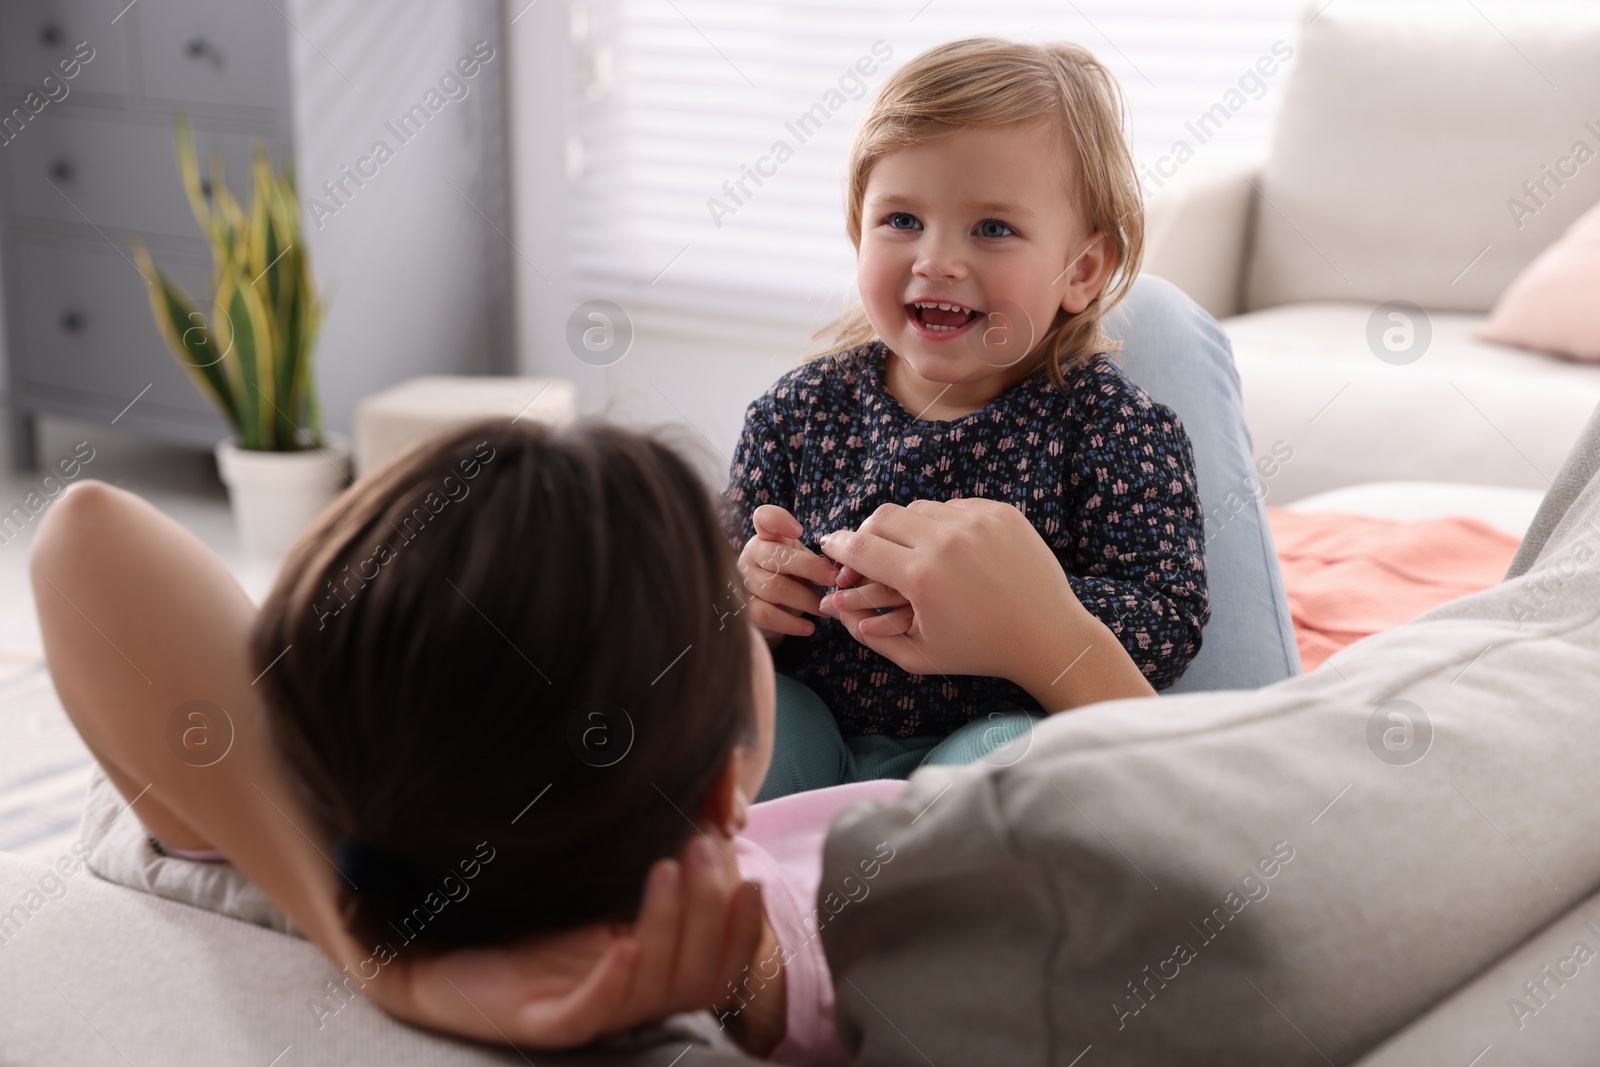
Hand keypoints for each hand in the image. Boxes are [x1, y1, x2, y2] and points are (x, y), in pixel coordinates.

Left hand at [391, 836, 766, 1049]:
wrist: (443, 932)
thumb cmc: (534, 893)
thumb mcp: (611, 855)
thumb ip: (668, 821)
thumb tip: (722, 770)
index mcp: (655, 962)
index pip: (721, 961)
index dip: (742, 926)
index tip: (751, 876)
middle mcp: (631, 991)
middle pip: (699, 976)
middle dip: (711, 913)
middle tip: (700, 849)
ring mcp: (590, 1008)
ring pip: (655, 990)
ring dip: (670, 929)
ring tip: (668, 869)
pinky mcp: (544, 1022)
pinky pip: (590, 1014)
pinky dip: (613, 984)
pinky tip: (622, 946)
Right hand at [737, 505, 841, 641]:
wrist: (771, 612)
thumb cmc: (793, 578)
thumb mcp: (803, 563)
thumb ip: (817, 561)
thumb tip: (841, 569)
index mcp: (766, 538)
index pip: (764, 518)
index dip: (779, 520)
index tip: (799, 531)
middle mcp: (750, 556)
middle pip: (777, 558)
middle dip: (809, 568)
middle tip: (834, 580)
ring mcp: (743, 582)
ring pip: (773, 588)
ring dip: (805, 600)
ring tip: (825, 608)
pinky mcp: (743, 609)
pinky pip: (766, 615)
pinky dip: (791, 623)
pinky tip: (809, 628)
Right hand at [817, 498, 1154, 709]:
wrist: (1048, 635)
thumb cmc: (980, 651)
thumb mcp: (919, 654)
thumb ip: (870, 632)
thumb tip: (834, 607)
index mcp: (921, 577)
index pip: (859, 547)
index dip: (837, 547)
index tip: (829, 546)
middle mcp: (946, 540)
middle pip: (881, 517)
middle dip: (866, 534)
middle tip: (866, 550)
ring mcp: (976, 521)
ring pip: (918, 509)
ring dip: (907, 529)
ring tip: (911, 553)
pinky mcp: (1000, 512)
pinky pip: (953, 507)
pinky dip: (942, 525)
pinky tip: (950, 550)